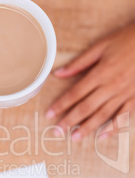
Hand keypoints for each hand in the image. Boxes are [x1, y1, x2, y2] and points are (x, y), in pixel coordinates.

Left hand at [46, 22, 134, 139]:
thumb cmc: (127, 40)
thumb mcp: (101, 46)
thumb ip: (79, 62)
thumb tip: (58, 73)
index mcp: (100, 73)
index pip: (75, 93)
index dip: (61, 105)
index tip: (50, 114)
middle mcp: (111, 86)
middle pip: (86, 107)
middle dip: (70, 121)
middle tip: (57, 132)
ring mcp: (124, 94)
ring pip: (103, 115)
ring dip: (88, 127)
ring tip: (75, 138)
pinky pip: (123, 116)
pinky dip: (113, 128)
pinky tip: (102, 136)